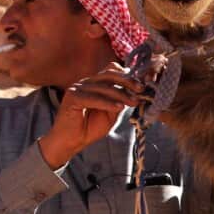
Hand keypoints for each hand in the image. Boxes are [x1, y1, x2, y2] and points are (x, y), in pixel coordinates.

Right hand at [38, 64, 153, 168]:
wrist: (70, 142)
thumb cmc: (89, 128)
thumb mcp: (111, 114)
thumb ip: (120, 102)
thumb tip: (136, 94)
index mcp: (94, 83)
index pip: (112, 71)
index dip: (128, 76)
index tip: (142, 86)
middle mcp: (85, 82)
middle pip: (109, 74)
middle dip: (127, 81)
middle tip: (141, 90)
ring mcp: (77, 88)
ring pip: (103, 86)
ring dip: (120, 94)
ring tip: (133, 102)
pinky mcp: (72, 97)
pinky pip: (93, 98)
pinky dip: (107, 103)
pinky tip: (119, 108)